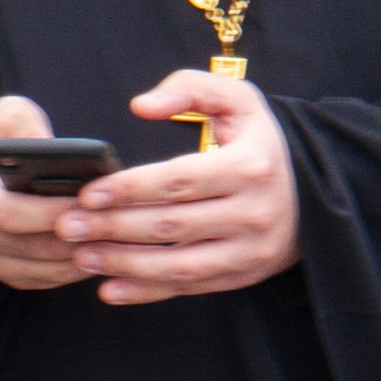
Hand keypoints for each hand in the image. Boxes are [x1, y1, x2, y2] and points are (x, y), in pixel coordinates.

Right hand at [0, 94, 92, 292]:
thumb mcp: (4, 116)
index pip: (4, 209)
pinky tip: (100, 253)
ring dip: (78, 257)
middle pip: (28, 245)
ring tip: (113, 240)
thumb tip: (44, 142)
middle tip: (111, 225)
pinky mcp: (4, 272)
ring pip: (39, 268)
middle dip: (73, 236)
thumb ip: (21, 120)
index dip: (47, 211)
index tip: (85, 201)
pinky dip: (73, 271)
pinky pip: (43, 280)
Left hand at [56, 70, 300, 306]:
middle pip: (171, 225)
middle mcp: (253, 212)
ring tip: (81, 255)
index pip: (180, 180)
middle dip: (113, 227)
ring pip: (177, 264)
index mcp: (251, 166)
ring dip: (123, 263)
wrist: (313, 196)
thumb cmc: (259, 143)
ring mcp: (249, 251)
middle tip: (67, 226)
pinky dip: (146, 292)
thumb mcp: (239, 101)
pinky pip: (188, 288)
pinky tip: (109, 288)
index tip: (89, 193)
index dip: (130, 187)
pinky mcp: (242, 276)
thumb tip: (141, 105)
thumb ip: (190, 88)